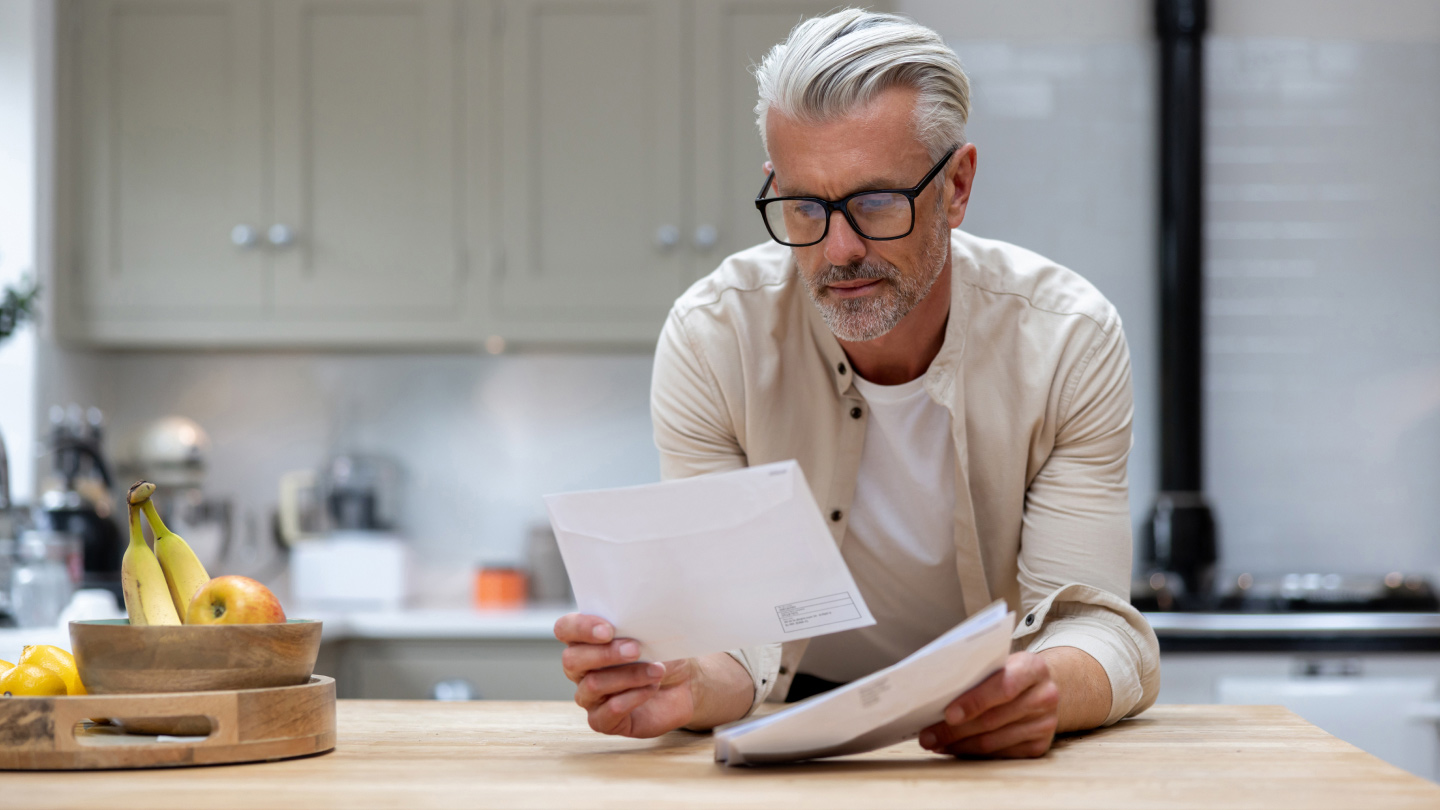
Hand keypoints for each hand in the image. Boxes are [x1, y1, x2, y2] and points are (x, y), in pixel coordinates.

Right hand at [554, 613, 696, 737]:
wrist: (684, 684)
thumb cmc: (663, 654)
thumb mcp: (651, 634)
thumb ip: (633, 627)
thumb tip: (630, 626)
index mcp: (586, 640)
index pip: (565, 629)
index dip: (581, 628)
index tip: (608, 630)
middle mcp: (581, 669)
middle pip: (571, 660)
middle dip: (605, 653)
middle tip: (635, 649)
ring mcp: (590, 697)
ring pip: (593, 685)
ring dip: (628, 675)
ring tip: (657, 670)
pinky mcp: (604, 721)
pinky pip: (608, 711)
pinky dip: (633, 697)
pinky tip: (652, 688)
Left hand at [917, 651, 1059, 757]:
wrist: (1043, 687)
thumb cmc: (1009, 672)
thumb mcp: (999, 662)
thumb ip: (976, 672)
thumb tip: (934, 694)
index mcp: (1033, 668)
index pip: (1003, 687)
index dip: (974, 702)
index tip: (948, 714)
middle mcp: (1044, 696)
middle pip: (993, 719)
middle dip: (955, 730)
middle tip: (927, 736)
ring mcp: (1044, 724)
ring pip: (993, 741)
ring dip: (959, 745)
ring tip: (934, 743)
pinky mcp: (1039, 746)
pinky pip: (999, 754)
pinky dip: (973, 753)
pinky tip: (954, 747)